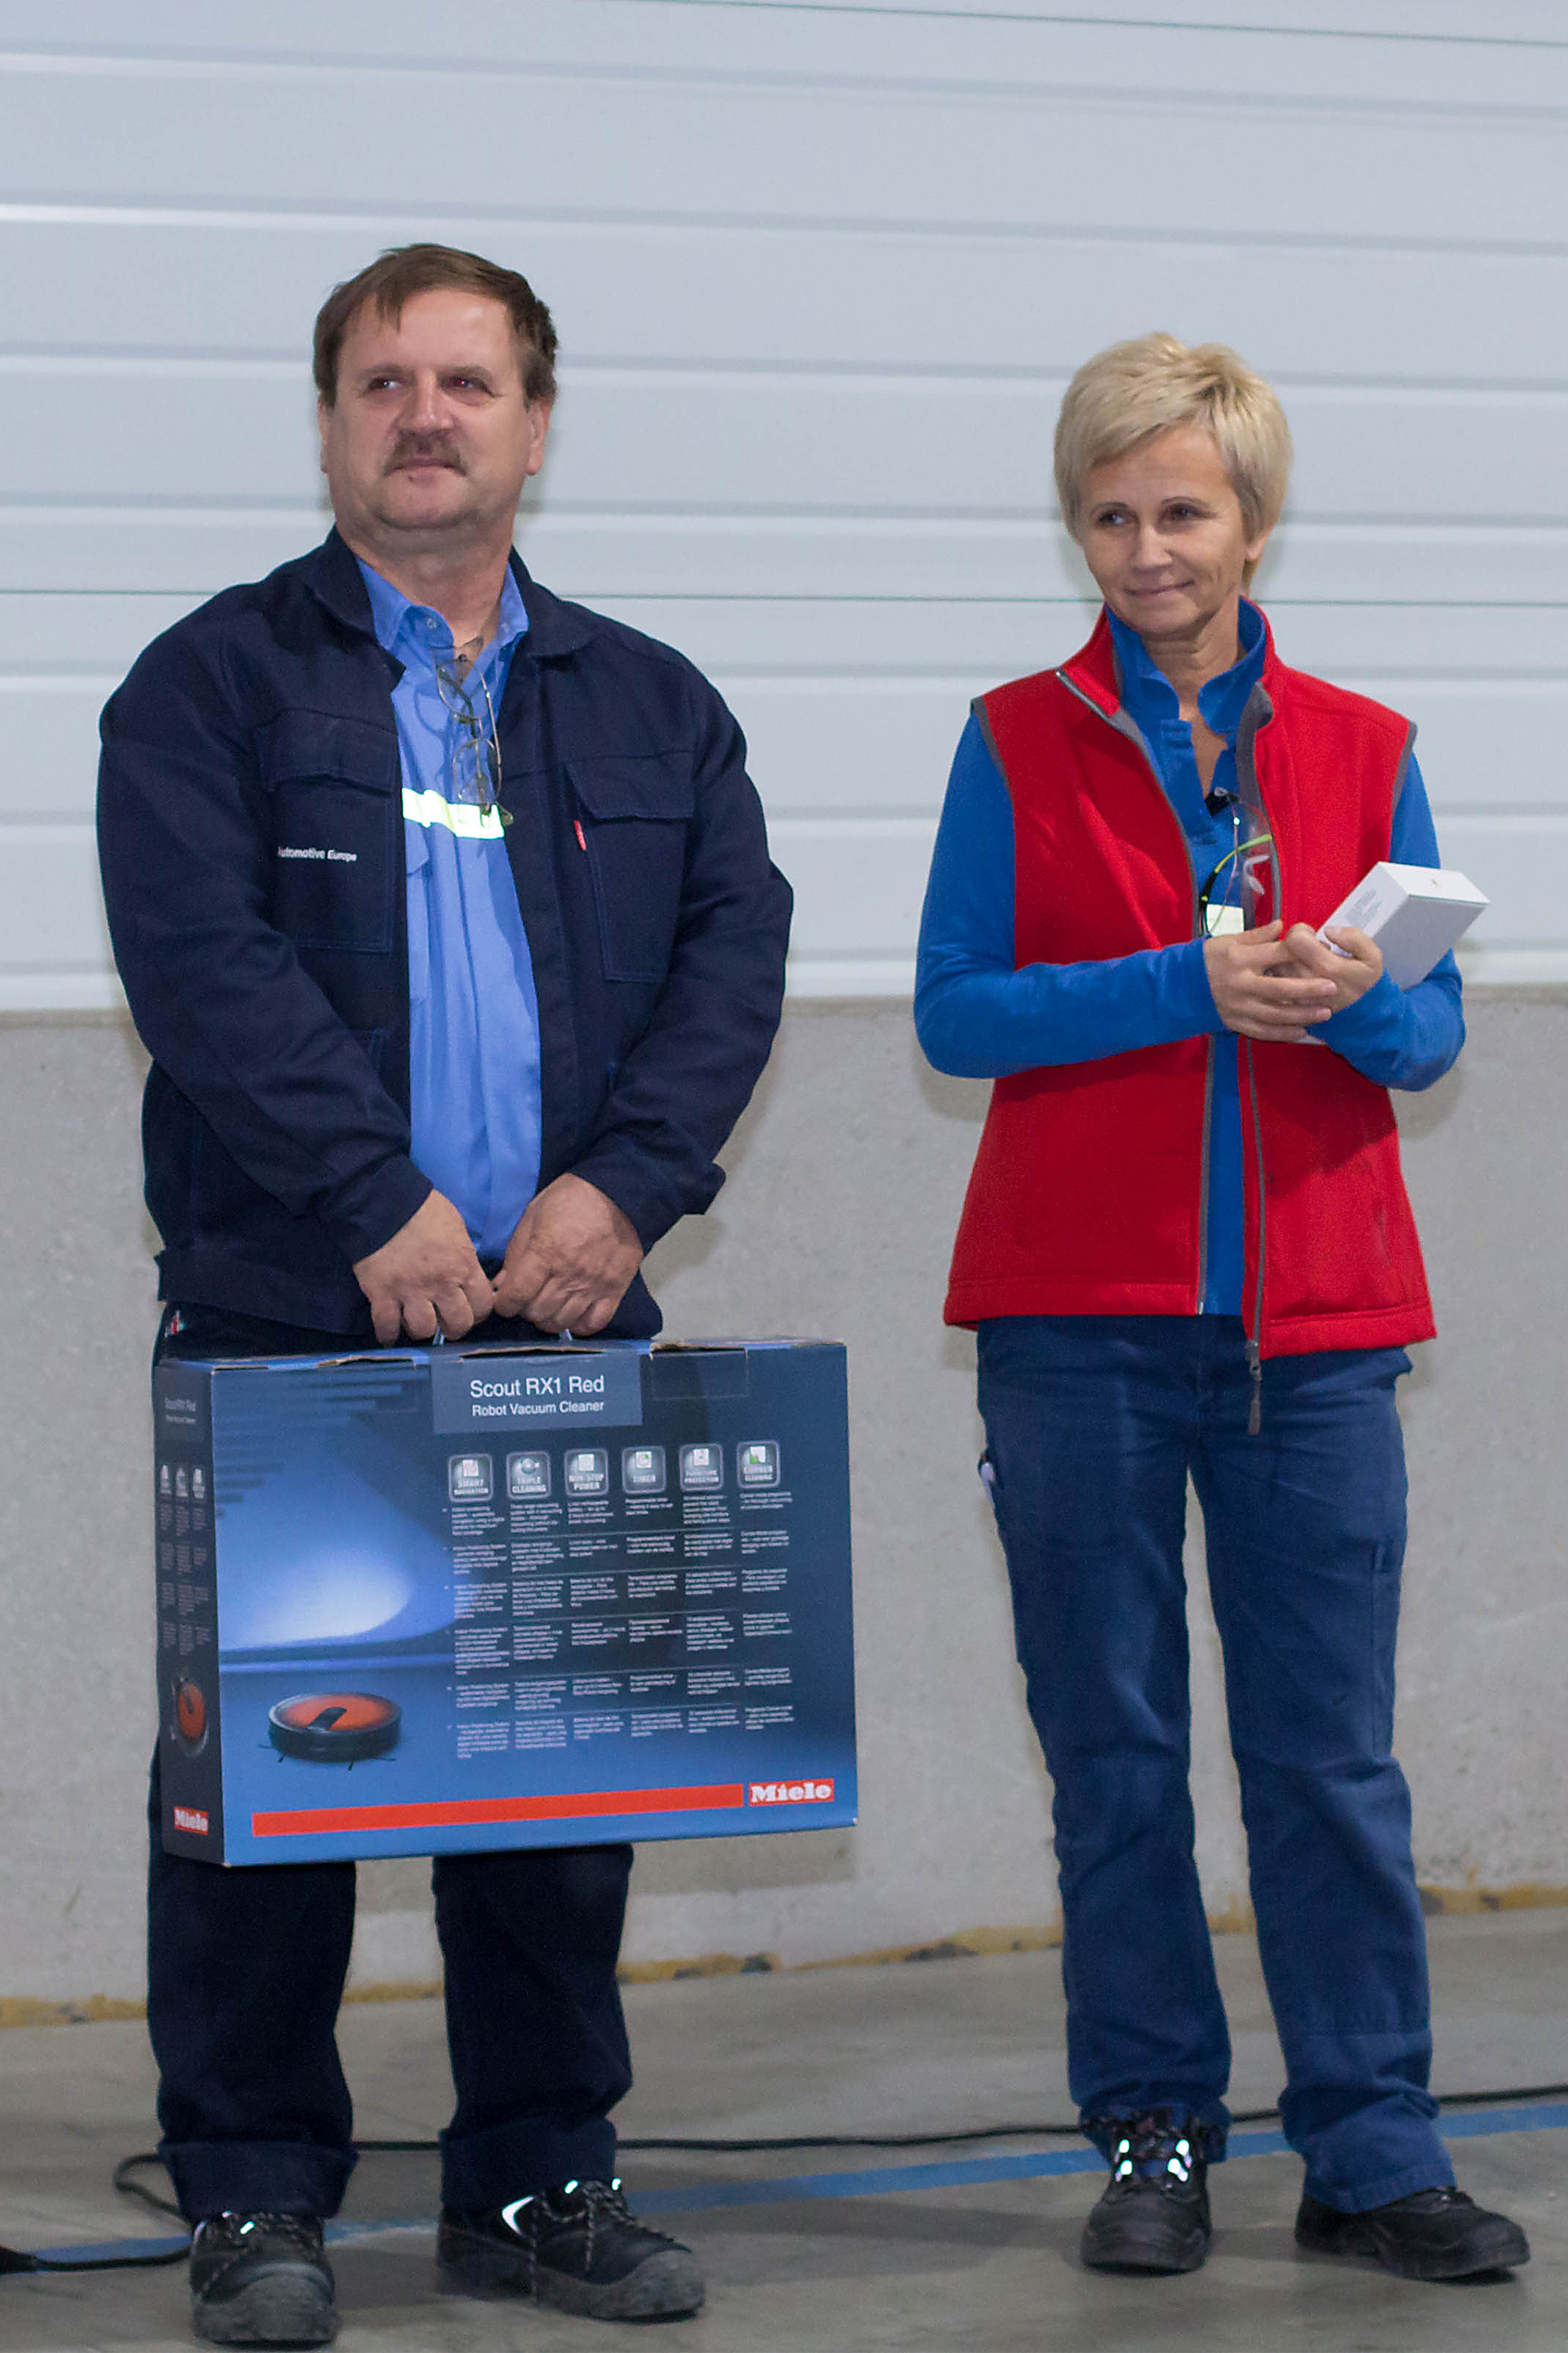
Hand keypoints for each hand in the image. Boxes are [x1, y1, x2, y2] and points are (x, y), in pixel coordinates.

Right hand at [352, 1190, 492, 1343]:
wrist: (382, 1201)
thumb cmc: (423, 1209)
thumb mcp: (457, 1229)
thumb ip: (464, 1257)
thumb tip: (466, 1276)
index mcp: (463, 1266)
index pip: (484, 1306)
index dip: (478, 1312)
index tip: (469, 1310)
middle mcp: (441, 1284)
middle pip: (458, 1325)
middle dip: (453, 1327)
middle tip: (444, 1320)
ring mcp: (410, 1291)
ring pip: (424, 1330)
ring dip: (421, 1329)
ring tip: (416, 1321)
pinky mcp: (381, 1294)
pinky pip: (386, 1327)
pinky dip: (387, 1334)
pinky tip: (389, 1334)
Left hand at [492, 1174, 643, 1335]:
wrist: (617, 1193)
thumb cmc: (570, 1199)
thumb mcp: (533, 1216)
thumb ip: (515, 1253)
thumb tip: (501, 1285)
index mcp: (545, 1251)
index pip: (516, 1295)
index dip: (504, 1304)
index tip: (504, 1300)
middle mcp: (569, 1273)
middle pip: (536, 1312)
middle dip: (524, 1310)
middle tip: (526, 1299)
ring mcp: (593, 1285)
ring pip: (561, 1322)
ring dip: (548, 1319)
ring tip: (547, 1306)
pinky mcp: (614, 1290)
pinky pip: (594, 1323)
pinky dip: (578, 1325)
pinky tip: (572, 1313)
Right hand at [1202, 918, 1339, 1043]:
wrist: (1179, 987)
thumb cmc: (1208, 959)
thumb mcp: (1228, 941)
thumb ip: (1257, 936)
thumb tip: (1282, 925)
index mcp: (1240, 959)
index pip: (1276, 955)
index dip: (1301, 954)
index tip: (1323, 953)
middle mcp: (1241, 984)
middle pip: (1280, 989)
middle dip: (1308, 989)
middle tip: (1332, 987)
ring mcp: (1238, 1007)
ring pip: (1275, 1014)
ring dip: (1302, 1015)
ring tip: (1325, 1013)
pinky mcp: (1235, 1023)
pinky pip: (1262, 1031)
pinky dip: (1283, 1034)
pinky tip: (1302, 1032)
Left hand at [1280, 921, 1383, 1011]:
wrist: (1365, 1018)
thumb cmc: (1366, 986)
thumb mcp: (1372, 957)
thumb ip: (1353, 937)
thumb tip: (1330, 930)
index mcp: (1327, 967)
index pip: (1294, 939)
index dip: (1301, 931)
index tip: (1311, 935)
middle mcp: (1307, 982)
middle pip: (1281, 952)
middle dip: (1293, 945)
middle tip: (1309, 950)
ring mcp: (1296, 995)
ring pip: (1275, 967)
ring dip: (1285, 961)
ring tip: (1305, 964)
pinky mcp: (1290, 1005)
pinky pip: (1276, 984)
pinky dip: (1281, 977)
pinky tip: (1297, 977)